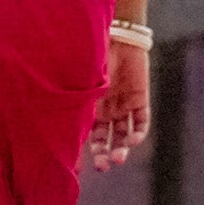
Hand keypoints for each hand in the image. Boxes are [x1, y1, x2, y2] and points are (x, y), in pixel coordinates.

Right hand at [89, 40, 150, 172]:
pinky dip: (139, 131)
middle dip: (105, 154)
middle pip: (107, 138)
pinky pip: (141, 120)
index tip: (83, 166)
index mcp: (91, 107)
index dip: (87, 150)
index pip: (88, 134)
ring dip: (122, 147)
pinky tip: (134, 140)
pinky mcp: (140, 99)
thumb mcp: (83, 81)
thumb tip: (61, 124)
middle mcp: (107, 109)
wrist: (118, 37)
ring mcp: (124, 105)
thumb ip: (79, 100)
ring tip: (119, 158)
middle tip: (105, 167)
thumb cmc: (94, 57)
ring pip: (124, 133)